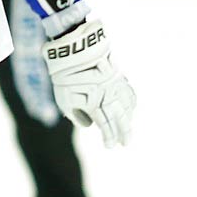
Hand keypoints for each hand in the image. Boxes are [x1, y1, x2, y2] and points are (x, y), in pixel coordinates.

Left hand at [45, 19, 135, 147]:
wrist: (74, 49)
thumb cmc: (64, 77)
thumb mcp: (63, 100)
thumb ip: (75, 116)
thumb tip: (89, 124)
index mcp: (95, 103)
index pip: (105, 125)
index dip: (109, 137)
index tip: (111, 146)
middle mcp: (108, 95)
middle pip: (119, 117)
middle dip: (123, 132)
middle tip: (126, 143)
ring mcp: (114, 84)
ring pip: (126, 105)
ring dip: (128, 118)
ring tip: (129, 127)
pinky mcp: (116, 74)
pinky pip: (128, 90)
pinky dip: (131, 100)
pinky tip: (132, 107)